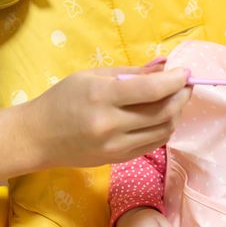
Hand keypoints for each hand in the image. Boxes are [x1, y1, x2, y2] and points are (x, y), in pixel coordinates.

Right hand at [23, 62, 191, 167]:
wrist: (38, 138)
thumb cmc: (63, 99)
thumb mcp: (93, 76)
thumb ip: (132, 72)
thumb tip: (165, 67)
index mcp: (102, 96)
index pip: (151, 90)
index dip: (175, 80)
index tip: (186, 72)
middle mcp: (111, 124)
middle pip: (163, 112)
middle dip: (182, 96)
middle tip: (187, 84)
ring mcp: (116, 146)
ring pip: (164, 130)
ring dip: (177, 113)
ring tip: (176, 99)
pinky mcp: (120, 159)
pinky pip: (154, 143)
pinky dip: (165, 128)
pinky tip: (163, 116)